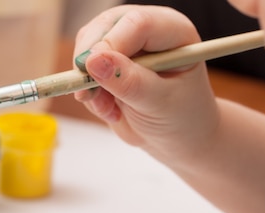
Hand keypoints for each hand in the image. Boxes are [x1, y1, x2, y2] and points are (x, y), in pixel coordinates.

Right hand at [74, 5, 220, 165]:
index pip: (137, 24)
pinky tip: (108, 108)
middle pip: (105, 27)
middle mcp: (147, 30)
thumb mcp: (158, 103)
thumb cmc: (180, 118)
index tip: (91, 71)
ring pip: (87, 45)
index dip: (110, 44)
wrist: (175, 137)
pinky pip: (83, 67)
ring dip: (88, 81)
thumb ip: (129, 82)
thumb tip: (94, 61)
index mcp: (173, 32)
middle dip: (90, 62)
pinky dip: (88, 92)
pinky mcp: (108, 60)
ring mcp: (125, 43)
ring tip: (108, 109)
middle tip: (87, 95)